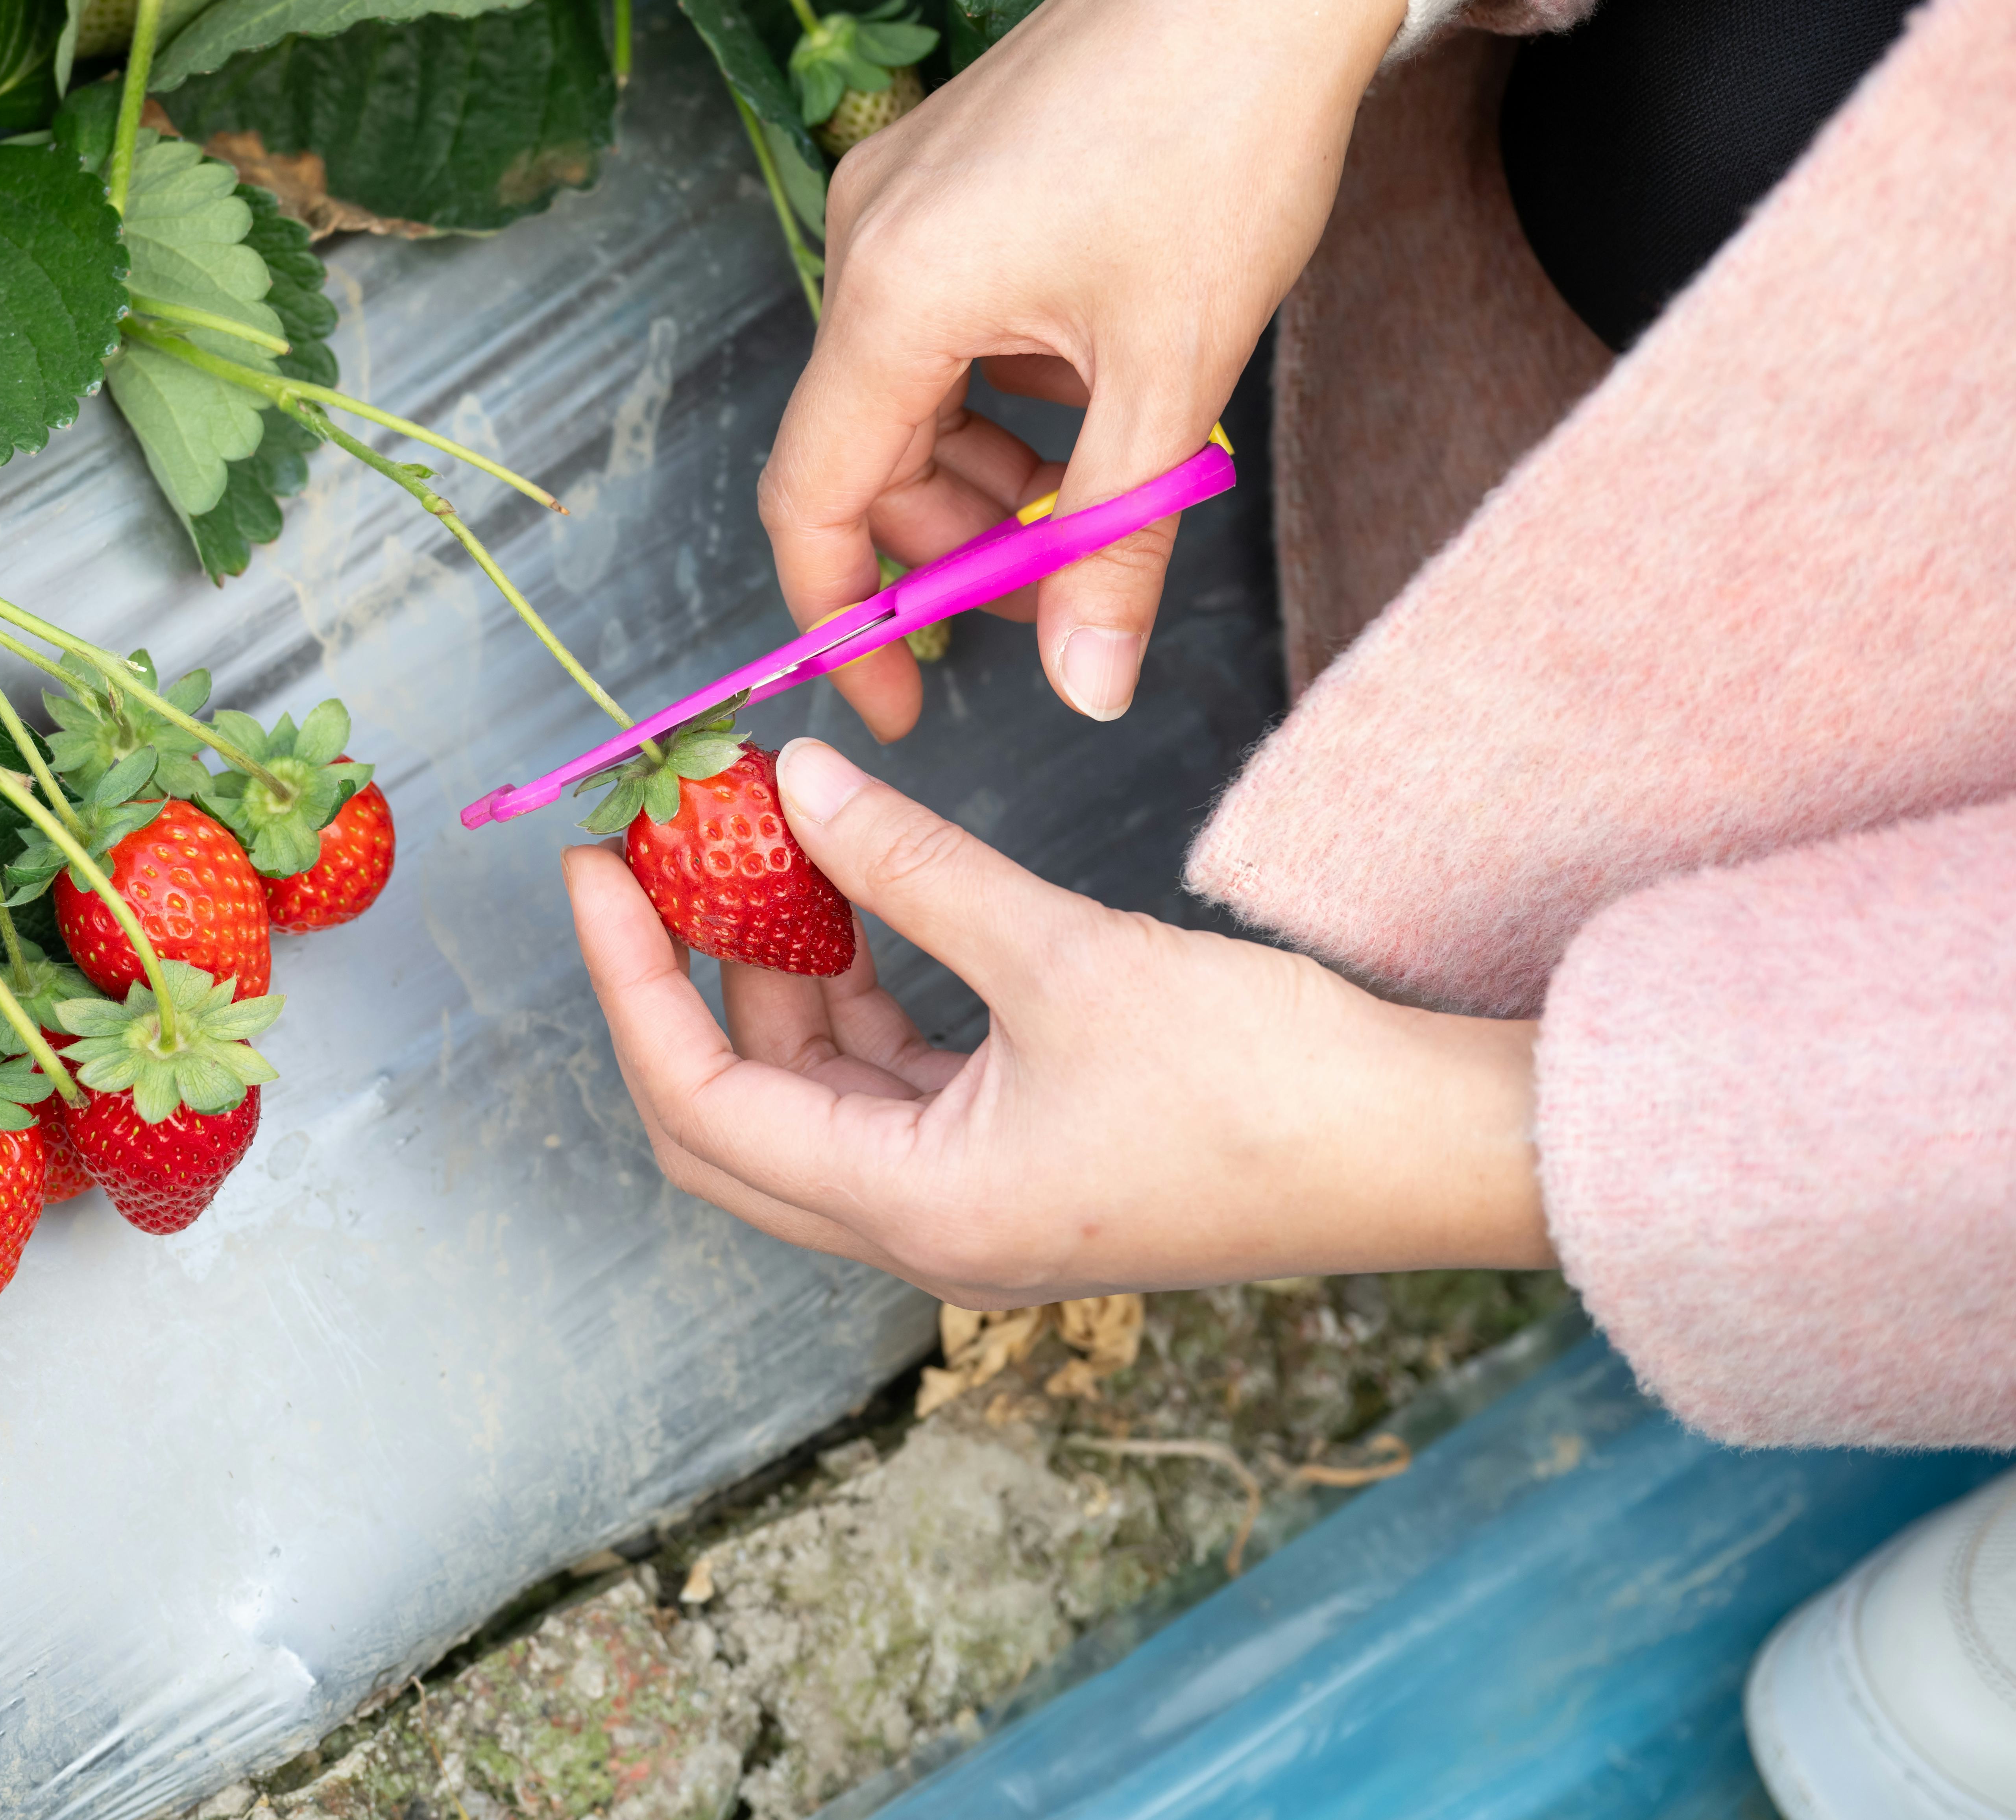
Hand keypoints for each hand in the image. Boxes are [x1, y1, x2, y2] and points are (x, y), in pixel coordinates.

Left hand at [563, 740, 1551, 1302]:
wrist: (1422, 1151)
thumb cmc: (1262, 1079)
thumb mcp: (1063, 956)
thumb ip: (912, 868)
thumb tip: (791, 784)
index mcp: (914, 1210)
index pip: (701, 1100)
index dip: (630, 982)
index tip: (593, 873)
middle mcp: (923, 1230)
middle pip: (732, 1118)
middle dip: (681, 986)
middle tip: (653, 865)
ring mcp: (972, 1203)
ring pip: (813, 1094)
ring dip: (776, 978)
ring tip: (759, 850)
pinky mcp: (1021, 1162)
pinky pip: (891, 1081)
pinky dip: (856, 994)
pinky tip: (851, 899)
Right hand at [762, 0, 1407, 738]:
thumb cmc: (1222, 137)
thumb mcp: (1174, 373)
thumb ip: (1110, 543)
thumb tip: (1086, 688)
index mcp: (894, 296)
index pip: (814, 501)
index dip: (842, 619)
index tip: (894, 699)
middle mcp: (865, 242)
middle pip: (862, 449)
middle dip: (942, 545)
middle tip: (1043, 598)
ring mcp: (897, 199)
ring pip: (906, 390)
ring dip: (980, 469)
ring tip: (1086, 498)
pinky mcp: (941, 175)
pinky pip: (937, 321)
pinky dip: (996, 388)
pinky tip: (1087, 394)